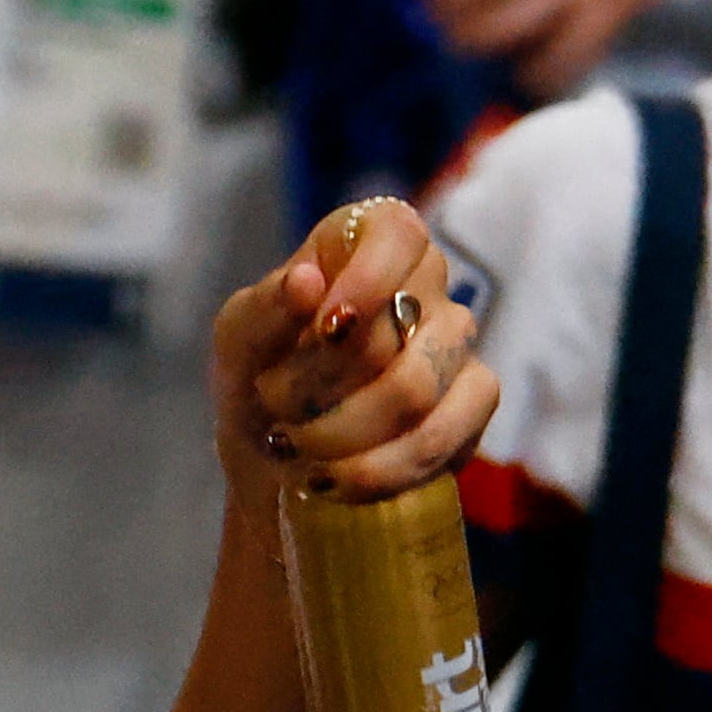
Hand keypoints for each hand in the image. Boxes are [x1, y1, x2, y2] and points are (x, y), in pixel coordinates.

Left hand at [211, 198, 497, 513]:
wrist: (275, 461)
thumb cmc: (258, 380)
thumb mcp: (238, 342)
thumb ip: (265, 308)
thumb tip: (306, 281)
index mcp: (366, 246)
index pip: (397, 233)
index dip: (367, 279)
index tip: (324, 328)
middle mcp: (424, 286)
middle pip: (399, 329)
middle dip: (319, 385)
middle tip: (274, 407)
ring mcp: (456, 345)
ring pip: (416, 391)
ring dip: (340, 433)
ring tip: (295, 449)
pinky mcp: (473, 405)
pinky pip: (443, 437)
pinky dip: (376, 470)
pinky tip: (336, 478)